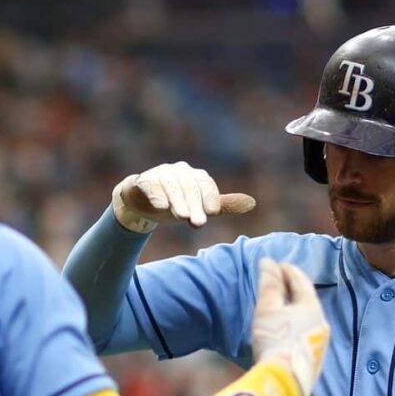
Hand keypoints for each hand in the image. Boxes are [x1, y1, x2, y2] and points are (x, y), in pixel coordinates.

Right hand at [111, 162, 256, 232]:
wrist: (142, 203)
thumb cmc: (175, 204)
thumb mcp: (199, 207)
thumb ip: (222, 206)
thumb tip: (252, 203)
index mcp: (195, 176)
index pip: (206, 184)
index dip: (210, 197)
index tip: (213, 212)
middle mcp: (179, 171)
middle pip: (189, 186)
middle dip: (194, 205)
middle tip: (198, 223)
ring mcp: (160, 175)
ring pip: (171, 186)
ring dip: (177, 201)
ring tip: (181, 217)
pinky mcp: (143, 182)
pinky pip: (151, 185)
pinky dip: (156, 195)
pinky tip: (161, 206)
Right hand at [251, 258, 329, 395]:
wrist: (283, 381)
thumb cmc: (275, 339)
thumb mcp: (268, 308)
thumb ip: (269, 283)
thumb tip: (268, 261)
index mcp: (312, 308)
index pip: (301, 283)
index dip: (289, 272)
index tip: (279, 265)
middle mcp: (322, 324)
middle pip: (307, 301)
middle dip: (293, 290)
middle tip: (280, 283)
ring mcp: (320, 345)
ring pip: (308, 320)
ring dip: (295, 311)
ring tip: (282, 308)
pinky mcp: (313, 361)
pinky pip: (305, 336)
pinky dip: (296, 328)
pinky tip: (287, 333)